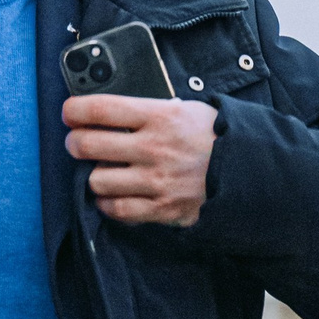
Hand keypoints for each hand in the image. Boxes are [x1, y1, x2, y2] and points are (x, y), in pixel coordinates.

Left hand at [63, 92, 216, 225]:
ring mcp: (157, 180)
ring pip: (97, 180)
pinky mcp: (162, 208)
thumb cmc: (213, 136)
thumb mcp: (184, 109)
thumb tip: (110, 112)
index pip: (101, 108)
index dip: (74, 110)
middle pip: (88, 145)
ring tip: (101, 171)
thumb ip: (148, 110)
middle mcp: (154, 147)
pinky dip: (108, 203)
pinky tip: (112, 195)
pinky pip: (118, 210)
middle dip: (75, 143)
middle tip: (77, 143)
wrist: (250, 170)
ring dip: (93, 176)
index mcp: (159, 115)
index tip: (69, 113)